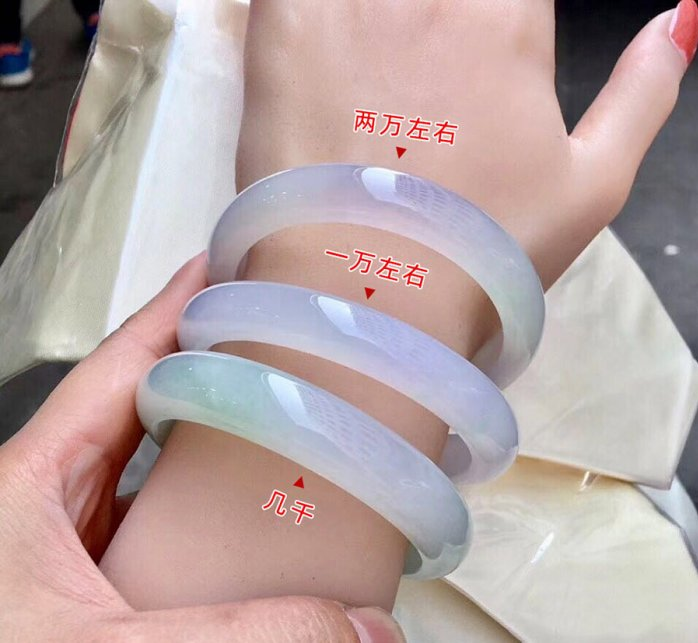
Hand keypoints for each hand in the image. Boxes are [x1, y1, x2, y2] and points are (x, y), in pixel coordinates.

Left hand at [0, 253, 404, 641]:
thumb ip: (237, 635)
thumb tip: (360, 627)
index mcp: (32, 483)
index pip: (120, 365)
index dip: (177, 309)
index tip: (228, 265)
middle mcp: (56, 506)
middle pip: (152, 411)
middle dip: (218, 375)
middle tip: (287, 354)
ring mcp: (80, 553)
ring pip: (164, 481)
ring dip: (222, 461)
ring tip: (293, 439)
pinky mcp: (102, 595)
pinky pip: (171, 541)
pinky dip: (216, 533)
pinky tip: (260, 543)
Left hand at [237, 0, 697, 288]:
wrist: (372, 297)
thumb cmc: (484, 252)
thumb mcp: (593, 186)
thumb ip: (644, 93)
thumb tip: (679, 18)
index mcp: (509, 19)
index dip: (484, 22)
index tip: (464, 65)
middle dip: (422, 23)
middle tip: (405, 90)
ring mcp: (351, 5)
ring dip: (364, 17)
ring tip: (363, 83)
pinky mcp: (282, 30)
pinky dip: (298, 7)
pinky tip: (313, 51)